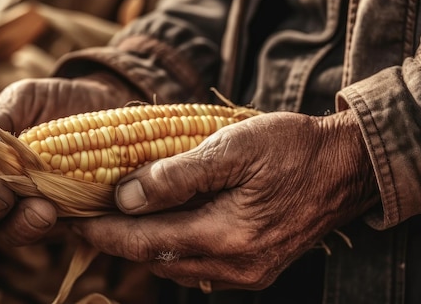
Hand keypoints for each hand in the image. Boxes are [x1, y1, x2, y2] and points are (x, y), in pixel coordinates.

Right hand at [0, 72, 139, 244]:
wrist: (108, 107)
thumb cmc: (58, 102)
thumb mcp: (27, 99)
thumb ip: (0, 117)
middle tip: (2, 194)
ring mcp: (29, 209)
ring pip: (9, 231)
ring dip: (20, 225)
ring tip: (43, 212)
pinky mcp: (65, 221)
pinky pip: (55, 233)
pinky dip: (59, 226)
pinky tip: (69, 215)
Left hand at [72, 110, 379, 290]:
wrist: (346, 167)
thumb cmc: (294, 148)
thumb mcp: (234, 148)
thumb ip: (178, 175)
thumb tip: (126, 195)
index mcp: (228, 236)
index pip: (148, 241)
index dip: (106, 232)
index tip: (73, 220)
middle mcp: (236, 266)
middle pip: (159, 259)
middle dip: (119, 241)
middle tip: (86, 220)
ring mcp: (248, 272)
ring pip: (178, 266)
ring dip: (146, 245)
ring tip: (119, 222)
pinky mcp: (257, 268)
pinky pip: (201, 267)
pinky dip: (175, 248)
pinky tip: (166, 227)